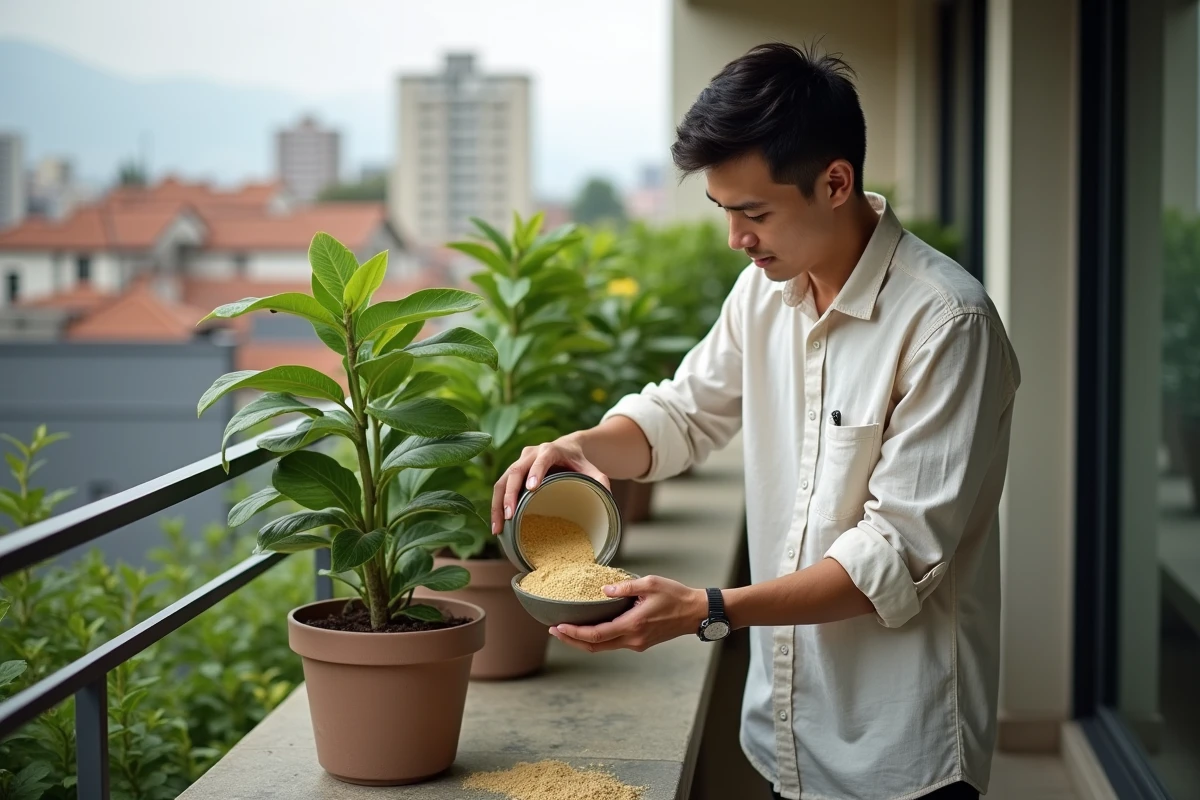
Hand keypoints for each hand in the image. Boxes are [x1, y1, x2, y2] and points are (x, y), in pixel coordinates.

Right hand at [491, 434, 608, 533]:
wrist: (567, 448)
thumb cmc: (579, 461)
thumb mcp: (592, 469)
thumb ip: (600, 480)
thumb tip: (607, 497)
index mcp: (551, 450)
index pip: (542, 458)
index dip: (536, 472)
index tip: (532, 488)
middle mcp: (531, 453)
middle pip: (516, 470)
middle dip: (510, 494)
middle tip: (510, 515)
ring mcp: (519, 461)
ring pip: (503, 480)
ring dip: (498, 504)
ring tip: (498, 527)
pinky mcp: (513, 470)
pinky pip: (500, 486)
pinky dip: (497, 505)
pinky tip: (497, 524)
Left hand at [550, 576, 706, 652]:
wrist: (695, 613)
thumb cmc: (675, 596)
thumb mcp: (650, 583)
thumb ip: (625, 586)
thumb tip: (604, 589)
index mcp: (633, 624)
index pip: (596, 634)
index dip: (574, 633)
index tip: (558, 627)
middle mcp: (633, 639)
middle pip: (595, 647)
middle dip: (572, 640)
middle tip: (554, 631)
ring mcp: (637, 643)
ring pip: (603, 647)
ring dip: (583, 641)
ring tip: (566, 630)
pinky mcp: (640, 643)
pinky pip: (613, 644)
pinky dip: (597, 639)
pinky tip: (589, 629)